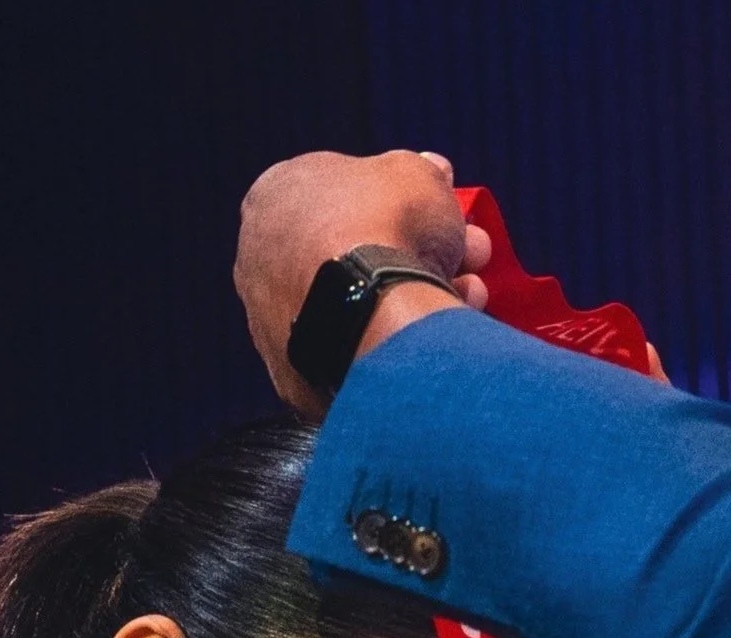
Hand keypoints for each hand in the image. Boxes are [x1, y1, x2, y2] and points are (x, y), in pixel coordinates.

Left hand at [234, 150, 489, 413]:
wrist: (364, 312)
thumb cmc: (384, 226)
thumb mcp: (415, 173)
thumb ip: (420, 170)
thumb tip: (432, 170)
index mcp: (276, 195)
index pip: (345, 194)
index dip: (404, 202)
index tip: (442, 215)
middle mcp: (261, 258)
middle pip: (358, 251)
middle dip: (421, 253)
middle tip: (469, 258)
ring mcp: (272, 321)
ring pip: (361, 304)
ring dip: (420, 297)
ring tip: (469, 298)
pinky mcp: (293, 374)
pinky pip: (352, 352)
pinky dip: (392, 345)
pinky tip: (434, 340)